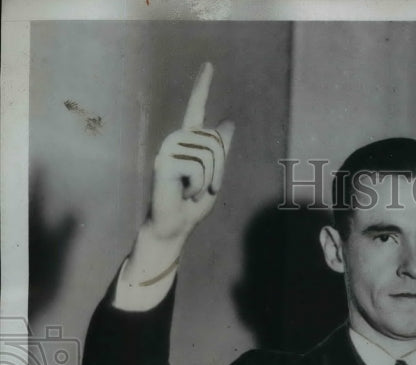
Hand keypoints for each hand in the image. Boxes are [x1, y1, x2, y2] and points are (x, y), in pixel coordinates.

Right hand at [147, 61, 234, 248]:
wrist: (173, 227)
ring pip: (209, 155)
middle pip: (215, 140)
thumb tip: (229, 121)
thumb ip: (221, 152)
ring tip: (191, 191)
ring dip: (209, 180)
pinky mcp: (165, 162)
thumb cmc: (191, 206)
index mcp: (189, 141)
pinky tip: (184, 192)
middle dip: (219, 169)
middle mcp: (177, 139)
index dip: (202, 86)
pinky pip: (198, 168)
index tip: (209, 65)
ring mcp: (169, 149)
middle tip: (205, 188)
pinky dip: (198, 187)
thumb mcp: (214, 177)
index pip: (196, 108)